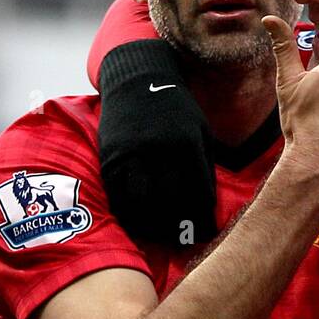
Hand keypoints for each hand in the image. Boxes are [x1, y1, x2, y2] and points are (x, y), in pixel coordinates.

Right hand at [97, 39, 217, 247]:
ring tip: (158, 235)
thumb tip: (207, 207)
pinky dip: (126, 213)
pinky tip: (135, 222)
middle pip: (170, 204)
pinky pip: (117, 193)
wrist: (136, 79)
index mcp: (188, 144)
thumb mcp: (199, 130)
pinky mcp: (111, 155)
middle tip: (180, 239)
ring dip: (150, 226)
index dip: (203, 219)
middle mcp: (160, 150)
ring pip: (141, 203)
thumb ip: (204, 165)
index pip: (199, 194)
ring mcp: (133, 153)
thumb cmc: (175, 108)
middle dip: (178, 227)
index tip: (203, 234)